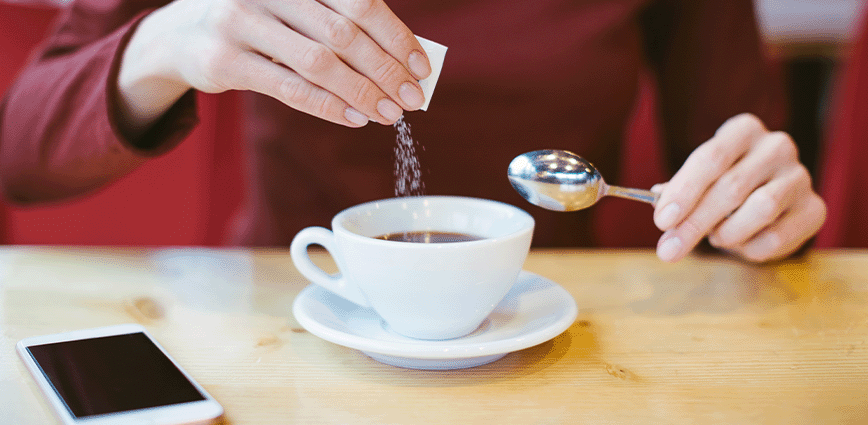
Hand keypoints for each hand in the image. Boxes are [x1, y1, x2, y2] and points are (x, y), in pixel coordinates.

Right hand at [117, 0, 431, 135]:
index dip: (396, 35)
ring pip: (319, 63)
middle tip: (411, 98)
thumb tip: (403, 60)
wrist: (180, 33)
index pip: (360, 1)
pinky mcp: (225, 60)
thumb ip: (339, 23)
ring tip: (389, 113)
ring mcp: (241, 21)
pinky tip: (355, 118)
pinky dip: (328, 106)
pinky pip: (289, 89)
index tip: (421, 67)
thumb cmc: (259, 21)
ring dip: (362, 92)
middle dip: (385, 69)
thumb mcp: (295, 8)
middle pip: (343, 33)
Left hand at [652, 113, 825, 262]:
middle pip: (731, 187)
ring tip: (715, 237)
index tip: (662, 221)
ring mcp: (800, 176)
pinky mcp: (814, 209)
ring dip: (727, 233)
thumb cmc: (723, 186)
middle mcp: (776, 147)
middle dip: (694, 223)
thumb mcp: (698, 182)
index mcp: (743, 131)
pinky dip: (749, 248)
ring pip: (760, 210)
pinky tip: (741, 244)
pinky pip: (777, 236)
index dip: (684, 191)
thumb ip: (679, 193)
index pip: (710, 158)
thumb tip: (661, 208)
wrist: (769, 202)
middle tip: (669, 249)